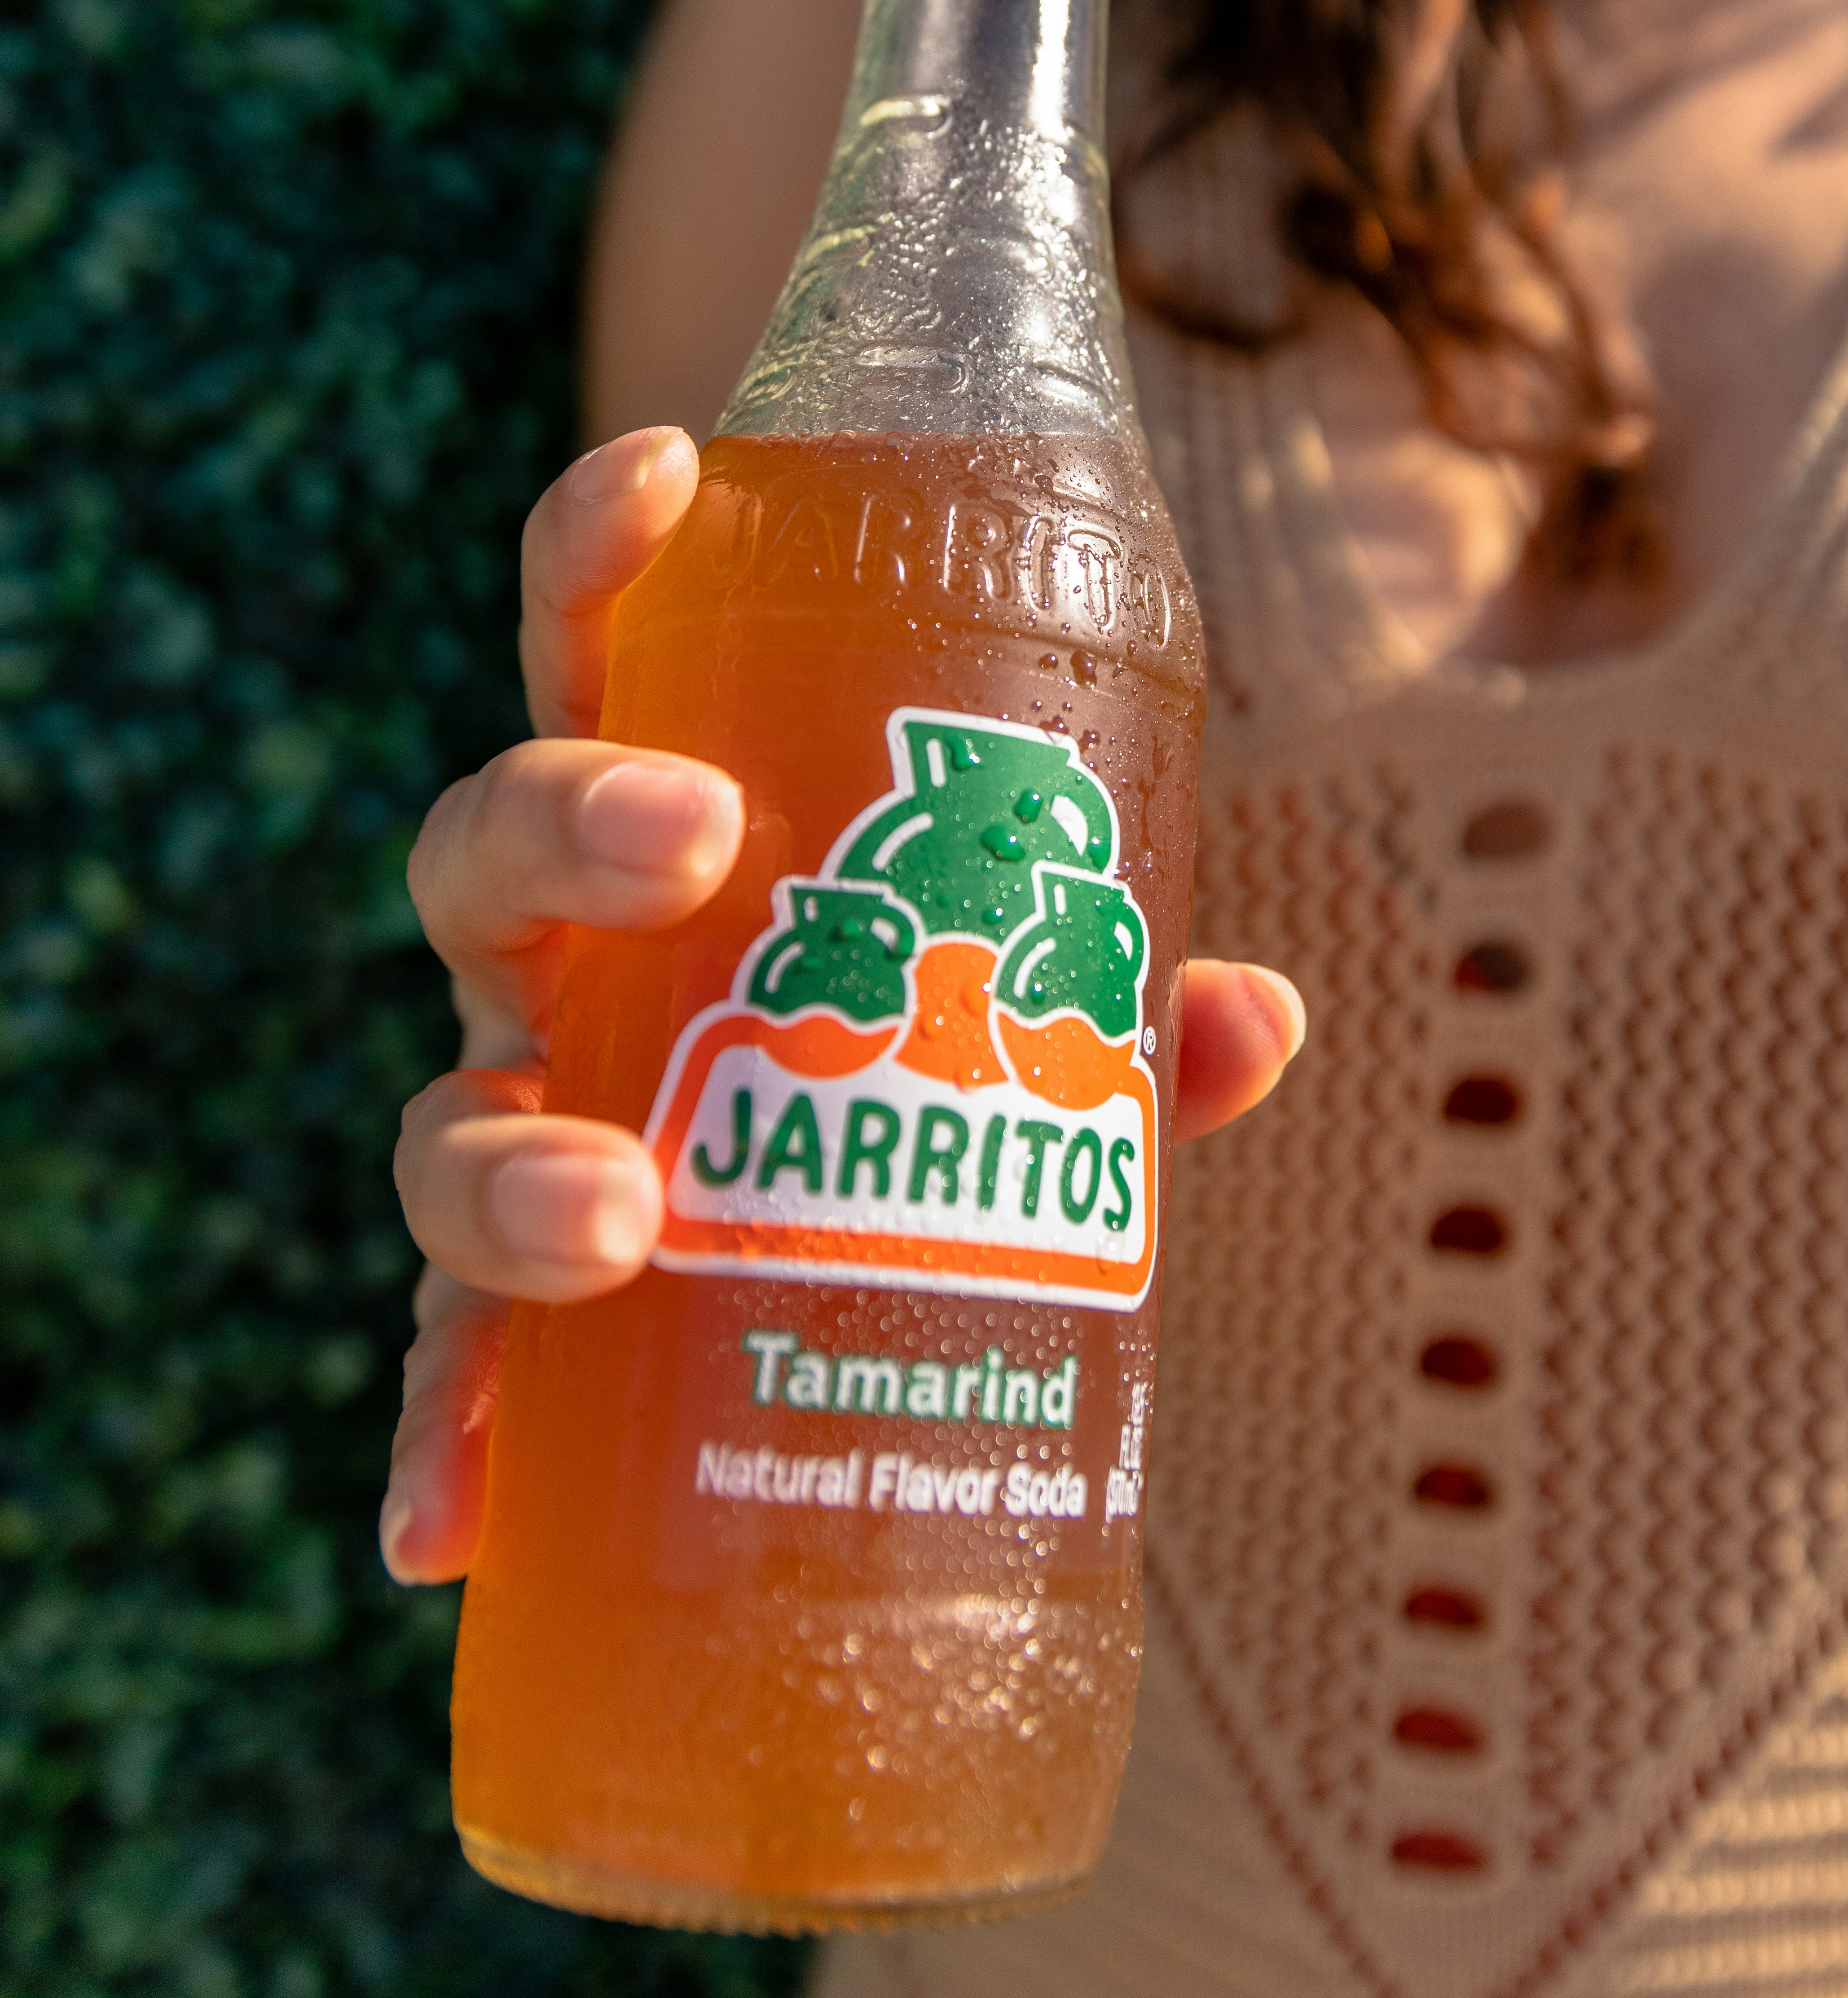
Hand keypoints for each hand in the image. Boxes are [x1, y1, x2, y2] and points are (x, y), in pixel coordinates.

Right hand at [383, 427, 1305, 1584]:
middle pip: (490, 856)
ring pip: (450, 1114)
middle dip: (570, 824)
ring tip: (609, 1224)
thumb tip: (1253, 1011)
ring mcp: (530, 1124)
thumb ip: (1119, 989)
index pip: (597, 644)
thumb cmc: (901, 1042)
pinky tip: (444, 1532)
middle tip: (695, 837)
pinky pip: (461, 1368)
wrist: (819, 1221)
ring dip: (506, 1164)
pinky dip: (451, 1444)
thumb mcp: (1022, 995)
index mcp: (660, 834)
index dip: (607, 547)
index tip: (667, 465)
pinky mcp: (529, 1313)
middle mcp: (563, 965)